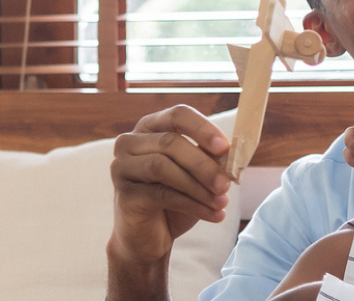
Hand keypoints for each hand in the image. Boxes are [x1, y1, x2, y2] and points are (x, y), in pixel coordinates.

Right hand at [108, 105, 233, 266]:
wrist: (150, 237)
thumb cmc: (174, 200)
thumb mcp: (196, 175)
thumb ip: (209, 157)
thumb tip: (231, 151)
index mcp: (150, 128)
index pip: (177, 115)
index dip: (203, 128)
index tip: (225, 147)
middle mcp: (130, 142)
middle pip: (170, 142)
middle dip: (203, 164)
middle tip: (226, 184)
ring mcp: (122, 167)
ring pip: (162, 166)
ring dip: (197, 186)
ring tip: (221, 202)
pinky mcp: (124, 193)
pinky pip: (161, 194)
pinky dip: (192, 204)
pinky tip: (212, 214)